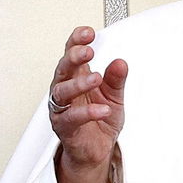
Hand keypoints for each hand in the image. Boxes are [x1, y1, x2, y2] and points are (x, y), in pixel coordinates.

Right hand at [48, 26, 127, 182]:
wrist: (96, 150)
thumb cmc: (100, 120)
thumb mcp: (114, 96)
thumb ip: (116, 80)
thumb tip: (121, 62)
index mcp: (77, 77)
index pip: (72, 54)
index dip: (76, 41)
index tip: (88, 33)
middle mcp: (66, 90)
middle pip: (63, 68)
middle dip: (73, 57)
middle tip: (88, 50)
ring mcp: (62, 108)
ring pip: (62, 91)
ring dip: (79, 83)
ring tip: (96, 78)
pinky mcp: (64, 127)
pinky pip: (72, 118)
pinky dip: (88, 113)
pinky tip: (102, 109)